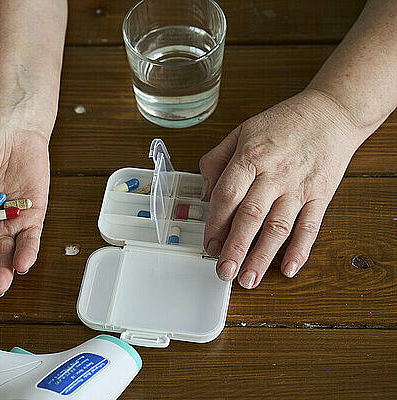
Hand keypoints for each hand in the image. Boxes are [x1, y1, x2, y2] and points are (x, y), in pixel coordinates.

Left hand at [199, 89, 366, 288]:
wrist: (331, 113)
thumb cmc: (283, 123)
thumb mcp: (241, 131)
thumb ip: (217, 160)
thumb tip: (205, 192)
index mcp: (251, 156)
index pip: (228, 195)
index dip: (215, 223)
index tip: (208, 244)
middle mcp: (274, 173)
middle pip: (251, 215)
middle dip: (235, 247)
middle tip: (223, 271)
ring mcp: (299, 186)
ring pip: (278, 226)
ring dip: (262, 256)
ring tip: (248, 279)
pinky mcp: (321, 195)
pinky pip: (310, 226)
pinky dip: (300, 249)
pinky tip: (287, 269)